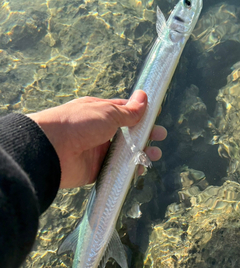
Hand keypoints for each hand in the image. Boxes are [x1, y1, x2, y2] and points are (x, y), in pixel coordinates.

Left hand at [28, 91, 166, 188]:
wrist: (51, 150)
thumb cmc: (77, 124)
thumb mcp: (107, 112)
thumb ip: (128, 111)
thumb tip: (144, 97)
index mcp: (99, 112)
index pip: (125, 111)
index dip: (142, 114)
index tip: (157, 116)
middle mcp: (98, 131)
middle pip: (128, 134)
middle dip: (145, 135)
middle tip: (160, 137)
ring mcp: (97, 151)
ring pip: (124, 153)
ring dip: (141, 153)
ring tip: (154, 155)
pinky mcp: (95, 170)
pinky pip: (116, 170)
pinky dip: (128, 170)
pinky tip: (139, 169)